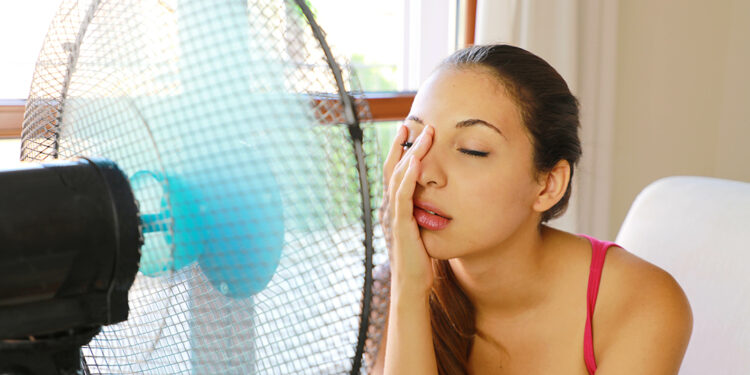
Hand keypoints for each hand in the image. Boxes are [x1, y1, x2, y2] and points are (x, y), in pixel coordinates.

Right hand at [379, 124, 434, 295]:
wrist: (411, 284)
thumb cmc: (419, 259)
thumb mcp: (421, 229)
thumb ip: (421, 212)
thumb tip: (432, 198)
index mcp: (392, 208)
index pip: (393, 173)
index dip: (400, 152)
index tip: (409, 133)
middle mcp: (388, 208)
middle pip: (392, 169)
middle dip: (401, 146)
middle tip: (411, 124)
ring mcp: (393, 217)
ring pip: (398, 178)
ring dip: (410, 154)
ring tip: (421, 135)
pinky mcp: (401, 226)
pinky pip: (403, 197)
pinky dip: (408, 178)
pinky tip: (416, 162)